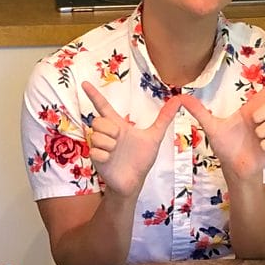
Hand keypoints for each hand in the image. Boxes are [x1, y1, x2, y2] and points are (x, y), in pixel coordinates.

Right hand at [82, 82, 181, 197]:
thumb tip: (179, 100)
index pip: (103, 106)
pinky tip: (111, 161)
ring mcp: (100, 146)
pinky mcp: (96, 158)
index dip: (94, 95)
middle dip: (110, 129)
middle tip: (119, 139)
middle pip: (97, 120)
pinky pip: (96, 151)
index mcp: (118, 126)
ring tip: (116, 151)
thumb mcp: (154, 137)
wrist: (134, 181)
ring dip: (109, 144)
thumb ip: (164, 118)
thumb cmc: (141, 159)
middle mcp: (107, 134)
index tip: (85, 83)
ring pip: (96, 135)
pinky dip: (105, 156)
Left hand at [178, 66, 264, 181]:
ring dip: (263, 130)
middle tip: (252, 122)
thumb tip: (181, 97)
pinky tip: (258, 148)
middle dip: (263, 112)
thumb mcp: (211, 127)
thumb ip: (198, 111)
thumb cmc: (225, 146)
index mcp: (250, 110)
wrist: (233, 167)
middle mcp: (262, 118)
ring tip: (253, 137)